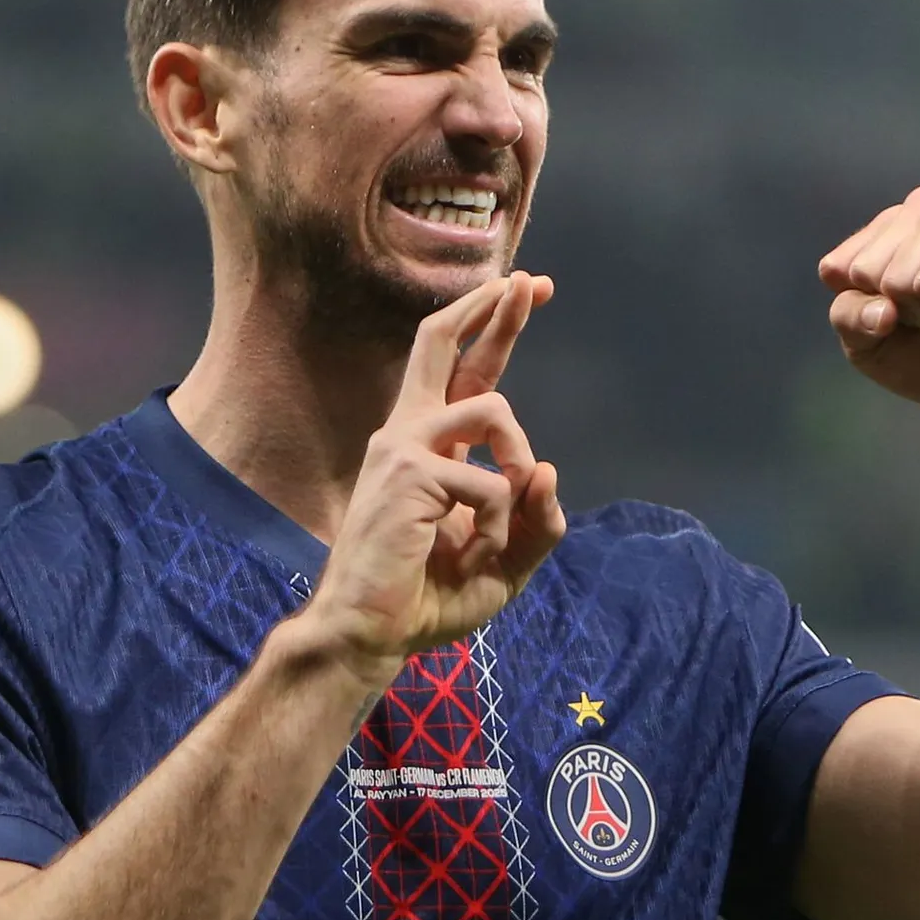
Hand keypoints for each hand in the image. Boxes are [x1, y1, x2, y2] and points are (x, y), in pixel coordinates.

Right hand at [305, 272, 565, 681]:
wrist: (370, 636)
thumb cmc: (427, 600)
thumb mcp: (504, 562)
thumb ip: (535, 521)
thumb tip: (549, 471)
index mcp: (428, 448)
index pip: (462, 371)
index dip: (493, 326)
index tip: (526, 287)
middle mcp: (408, 434)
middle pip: (442, 343)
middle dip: (493, 310)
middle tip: (531, 282)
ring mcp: (402, 447)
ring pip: (494, 408)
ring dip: (519, 466)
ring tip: (500, 527)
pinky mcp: (408, 472)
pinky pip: (493, 483)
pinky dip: (500, 528)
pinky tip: (473, 557)